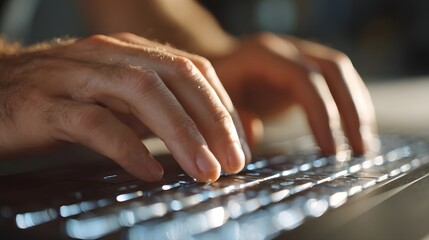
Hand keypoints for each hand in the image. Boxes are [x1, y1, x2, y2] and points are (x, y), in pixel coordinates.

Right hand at [0, 33, 249, 181]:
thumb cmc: (65, 100)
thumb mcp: (121, 101)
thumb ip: (161, 114)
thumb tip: (213, 140)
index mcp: (131, 51)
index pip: (192, 70)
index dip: (223, 108)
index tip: (241, 147)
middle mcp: (108, 54)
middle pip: (175, 77)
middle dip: (212, 121)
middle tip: (234, 162)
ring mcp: (76, 75)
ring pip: (141, 93)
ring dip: (180, 133)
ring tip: (205, 170)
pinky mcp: (46, 104)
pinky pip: (93, 122)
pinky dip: (128, 147)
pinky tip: (150, 171)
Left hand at [211, 33, 376, 154]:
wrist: (214, 60)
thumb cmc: (210, 85)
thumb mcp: (210, 102)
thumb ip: (230, 118)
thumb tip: (253, 136)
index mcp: (262, 55)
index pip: (303, 79)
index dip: (321, 113)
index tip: (329, 149)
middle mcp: (285, 48)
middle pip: (332, 70)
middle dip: (350, 110)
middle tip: (359, 149)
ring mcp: (298, 53)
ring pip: (339, 71)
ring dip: (356, 106)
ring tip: (364, 143)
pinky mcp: (304, 65)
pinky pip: (335, 79)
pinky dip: (349, 102)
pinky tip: (355, 127)